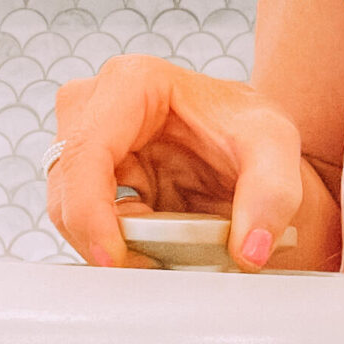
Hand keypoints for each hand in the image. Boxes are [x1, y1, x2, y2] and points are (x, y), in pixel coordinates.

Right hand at [48, 56, 339, 271]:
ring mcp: (83, 139)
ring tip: (167, 249)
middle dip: (103, 234)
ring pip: (67, 209)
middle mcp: (94, 104)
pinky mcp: (87, 174)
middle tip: (157, 262)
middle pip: (67, 185)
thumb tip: (250, 252)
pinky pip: (82, 220)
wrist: (250, 145)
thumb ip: (271, 196)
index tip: (114, 258)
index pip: (87, 153)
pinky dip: (114, 241)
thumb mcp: (275, 150)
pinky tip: (155, 244)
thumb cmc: (253, 130)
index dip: (90, 212)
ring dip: (111, 241)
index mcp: (132, 82)